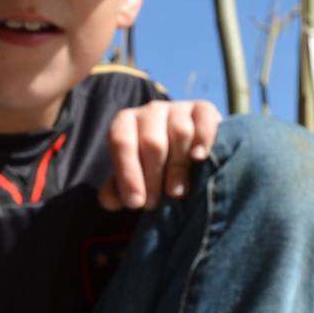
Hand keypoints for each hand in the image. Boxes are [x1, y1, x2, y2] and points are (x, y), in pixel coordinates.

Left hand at [98, 99, 221, 210]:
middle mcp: (150, 111)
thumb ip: (118, 190)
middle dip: (152, 177)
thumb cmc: (153, 167)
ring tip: (177, 193)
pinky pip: (204, 121)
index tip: (135, 203)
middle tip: (154, 204)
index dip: (127, 173)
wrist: (187, 150)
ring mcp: (178, 109)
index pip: (122, 142)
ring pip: (180, 133)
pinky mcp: (204, 110)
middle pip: (152, 142)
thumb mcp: (133, 177)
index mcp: (126, 122)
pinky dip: (202, 140)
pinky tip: (199, 158)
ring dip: (178, 167)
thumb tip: (109, 200)